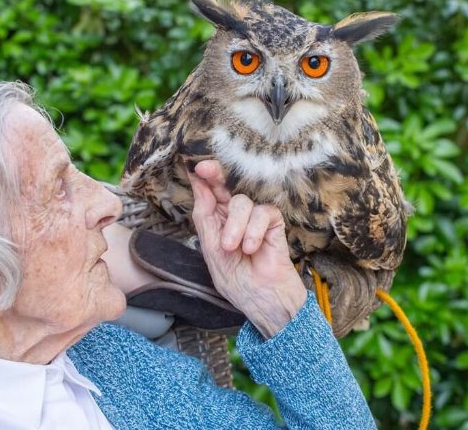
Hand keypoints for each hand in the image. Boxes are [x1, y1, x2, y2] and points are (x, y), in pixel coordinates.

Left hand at [189, 160, 306, 338]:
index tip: (193, 166)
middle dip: (215, 176)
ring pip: (242, 202)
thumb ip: (205, 216)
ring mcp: (255, 218)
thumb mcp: (212, 248)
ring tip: (233, 248)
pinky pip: (262, 212)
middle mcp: (236, 216)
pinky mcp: (274, 224)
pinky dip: (254, 230)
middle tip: (205, 169)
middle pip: (226, 186)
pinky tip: (252, 247)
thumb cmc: (236, 279)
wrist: (262, 300)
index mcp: (217, 221)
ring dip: (234, 226)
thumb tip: (198, 185)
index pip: (210, 193)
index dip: (203, 178)